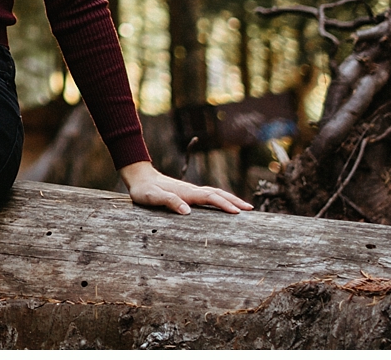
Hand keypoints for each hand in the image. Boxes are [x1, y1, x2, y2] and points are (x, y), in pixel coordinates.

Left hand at [118, 161, 252, 214]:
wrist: (140, 177)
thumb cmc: (145, 190)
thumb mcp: (153, 197)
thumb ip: (169, 202)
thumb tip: (187, 212)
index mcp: (186, 192)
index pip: (210, 198)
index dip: (224, 204)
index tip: (238, 212)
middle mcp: (191, 190)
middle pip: (217, 194)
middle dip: (234, 201)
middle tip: (250, 209)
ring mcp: (190, 191)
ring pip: (214, 193)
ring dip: (229, 199)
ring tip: (243, 207)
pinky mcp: (188, 193)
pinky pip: (208, 196)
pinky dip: (220, 199)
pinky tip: (223, 204)